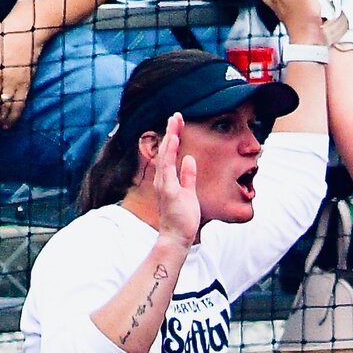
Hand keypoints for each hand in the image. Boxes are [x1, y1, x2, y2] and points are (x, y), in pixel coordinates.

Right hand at [153, 114, 199, 246]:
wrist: (177, 237)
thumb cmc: (182, 218)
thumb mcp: (189, 193)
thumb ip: (188, 176)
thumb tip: (190, 160)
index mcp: (168, 179)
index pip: (170, 154)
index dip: (174, 137)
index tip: (178, 123)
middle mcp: (163, 179)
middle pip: (165, 150)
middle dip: (171, 131)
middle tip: (176, 115)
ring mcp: (164, 184)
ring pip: (165, 155)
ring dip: (170, 137)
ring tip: (175, 121)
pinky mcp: (168, 190)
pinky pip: (168, 167)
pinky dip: (170, 152)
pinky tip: (174, 139)